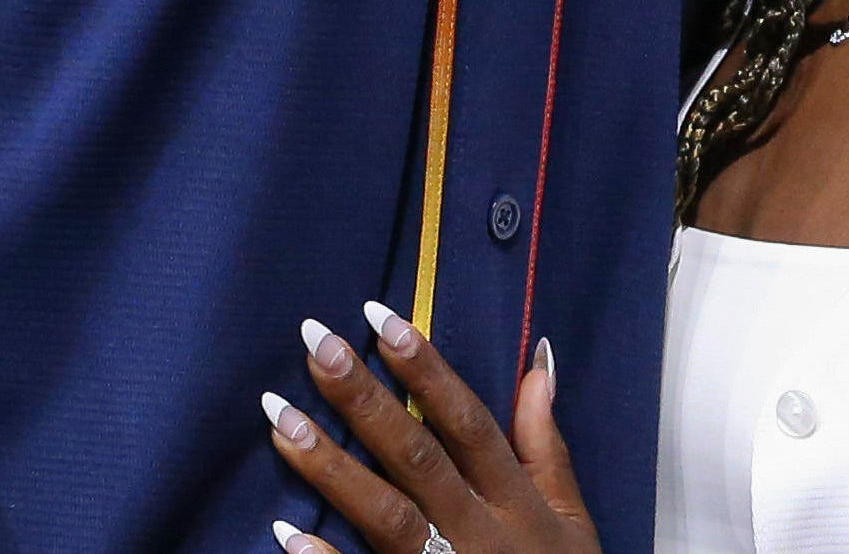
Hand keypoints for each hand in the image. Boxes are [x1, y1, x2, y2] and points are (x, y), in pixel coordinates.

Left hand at [263, 307, 600, 553]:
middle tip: (315, 342)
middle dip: (363, 398)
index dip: (424, 369)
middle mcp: (476, 530)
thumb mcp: (569, 517)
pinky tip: (286, 533)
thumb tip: (537, 364)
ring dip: (330, 465)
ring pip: (384, 514)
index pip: (464, 420)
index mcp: (512, 499)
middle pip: (415, 456)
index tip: (379, 317)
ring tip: (280, 417)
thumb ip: (546, 444)